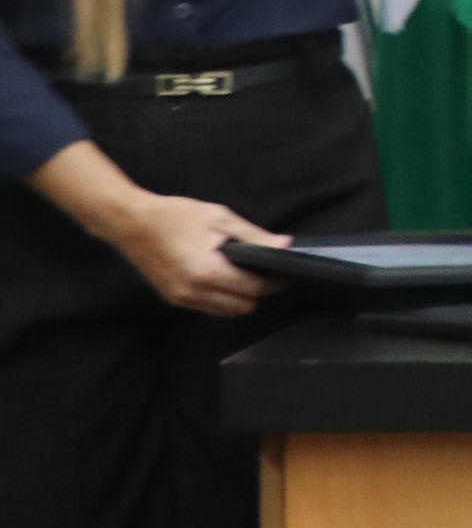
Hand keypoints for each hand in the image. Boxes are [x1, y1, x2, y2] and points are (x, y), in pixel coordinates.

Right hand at [109, 194, 283, 316]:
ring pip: (225, 312)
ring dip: (240, 300)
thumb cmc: (175, 216)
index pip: (253, 290)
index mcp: (208, 273)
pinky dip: (221, 300)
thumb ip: (253, 236)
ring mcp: (181, 299)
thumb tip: (285, 246)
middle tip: (265, 274)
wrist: (129, 222)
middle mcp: (194, 293)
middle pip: (242, 308)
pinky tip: (224, 281)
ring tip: (245, 277)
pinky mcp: (172, 299)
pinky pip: (207, 308)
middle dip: (258, 294)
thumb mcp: (218, 218)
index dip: (273, 283)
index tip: (282, 273)